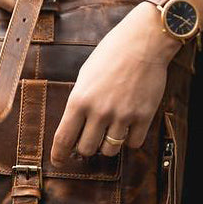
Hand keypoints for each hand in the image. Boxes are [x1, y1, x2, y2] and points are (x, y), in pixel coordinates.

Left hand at [51, 3, 180, 163]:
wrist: (143, 42)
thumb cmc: (111, 54)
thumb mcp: (85, 76)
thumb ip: (79, 102)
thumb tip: (75, 127)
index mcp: (79, 100)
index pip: (63, 138)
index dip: (59, 155)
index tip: (58, 161)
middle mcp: (99, 111)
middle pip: (86, 150)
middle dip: (85, 148)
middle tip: (90, 140)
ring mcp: (122, 116)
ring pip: (109, 151)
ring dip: (108, 146)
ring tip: (110, 133)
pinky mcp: (144, 116)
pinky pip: (133, 144)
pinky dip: (130, 140)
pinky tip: (129, 128)